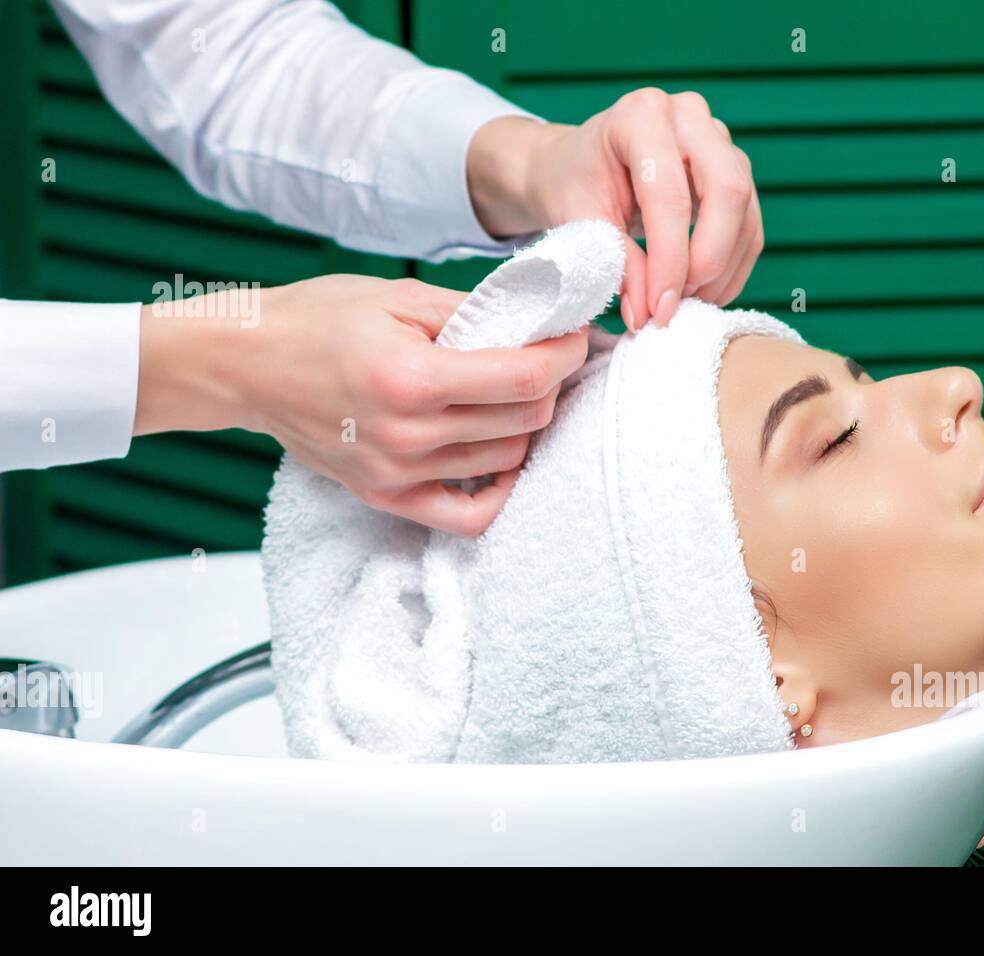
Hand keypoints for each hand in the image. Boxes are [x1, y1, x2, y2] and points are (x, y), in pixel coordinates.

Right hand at [134, 275, 587, 534]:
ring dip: (526, 428)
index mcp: (412, 377)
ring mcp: (397, 474)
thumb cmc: (317, 319)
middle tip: (545, 359)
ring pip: (507, 462)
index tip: (575, 337)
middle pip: (526, 422)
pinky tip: (499, 456)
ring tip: (514, 395)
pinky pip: (469, 517)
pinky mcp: (387, 497)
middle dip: (551, 385)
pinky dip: (499, 490)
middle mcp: (408, 435)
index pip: (526, 378)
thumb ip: (473, 313)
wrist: (244, 364)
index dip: (566, 355)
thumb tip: (540, 321)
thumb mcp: (397, 296)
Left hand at [468, 89, 762, 330]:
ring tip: (684, 303)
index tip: (658, 309)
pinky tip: (704, 294)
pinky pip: (750, 225)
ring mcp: (719, 141)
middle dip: (707, 260)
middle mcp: (689, 117)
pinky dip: (732, 268)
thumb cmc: (574, 185)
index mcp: (641, 116)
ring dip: (721, 271)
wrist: (579, 167)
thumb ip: (617, 263)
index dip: (669, 260)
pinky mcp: (735, 171)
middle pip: (727, 191)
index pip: (670, 196)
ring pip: (745, 212)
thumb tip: (647, 312)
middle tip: (676, 302)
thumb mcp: (581, 221)